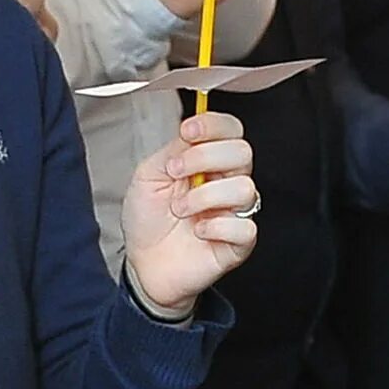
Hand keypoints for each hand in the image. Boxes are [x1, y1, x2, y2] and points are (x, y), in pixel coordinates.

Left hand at [121, 112, 258, 311]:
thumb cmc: (148, 219)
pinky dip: (216, 227)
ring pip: (245, 188)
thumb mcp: (149, 174)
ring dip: (204, 197)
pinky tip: (198, 231)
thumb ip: (173, 149)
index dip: (214, 125)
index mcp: (209, 161)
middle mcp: (226, 182)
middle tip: (175, 173)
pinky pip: (245, 227)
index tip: (188, 132)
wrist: (143, 264)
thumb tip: (193, 129)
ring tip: (180, 209)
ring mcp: (235, 212)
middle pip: (243, 152)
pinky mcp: (239, 242)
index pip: (231, 130)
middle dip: (204, 158)